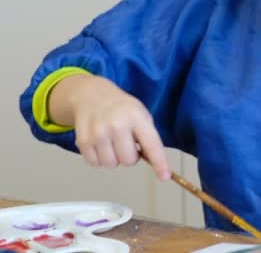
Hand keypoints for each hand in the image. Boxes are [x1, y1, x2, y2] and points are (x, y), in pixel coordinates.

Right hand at [49, 74, 170, 180]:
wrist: (91, 95)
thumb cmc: (121, 108)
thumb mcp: (141, 115)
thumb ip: (148, 137)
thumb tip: (153, 163)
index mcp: (136, 117)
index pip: (151, 144)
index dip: (159, 163)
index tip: (164, 176)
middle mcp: (117, 124)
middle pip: (129, 160)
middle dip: (130, 156)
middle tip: (126, 142)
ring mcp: (98, 133)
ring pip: (111, 164)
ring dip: (114, 158)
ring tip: (112, 142)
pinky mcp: (83, 141)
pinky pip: (95, 164)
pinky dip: (99, 158)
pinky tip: (101, 143)